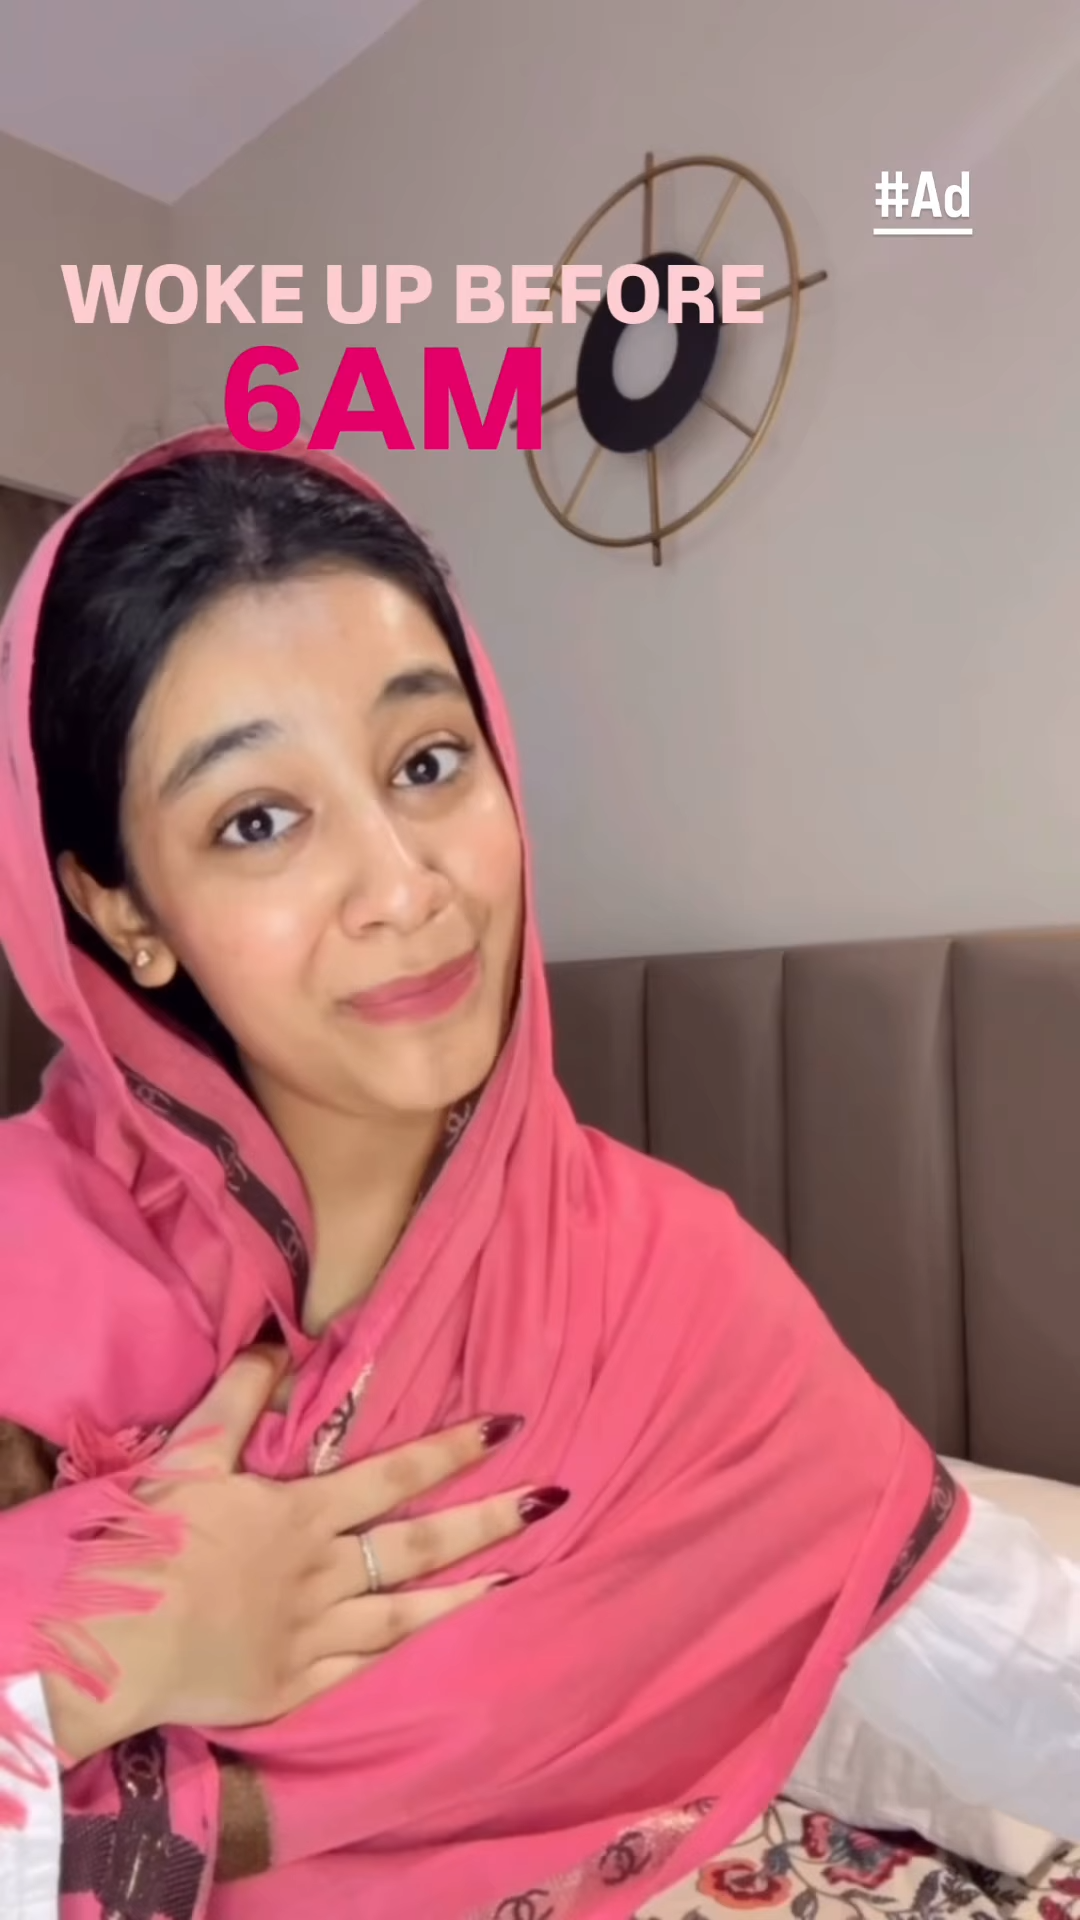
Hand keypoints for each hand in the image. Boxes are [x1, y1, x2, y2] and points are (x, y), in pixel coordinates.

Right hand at [43, 1347, 562, 1762]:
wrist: (115, 1642)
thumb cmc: (148, 1544)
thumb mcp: (189, 1457)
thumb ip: (236, 1400)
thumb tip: (275, 1344)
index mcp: (302, 1513)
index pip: (395, 1474)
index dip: (454, 1449)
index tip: (509, 1426)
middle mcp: (323, 1571)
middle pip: (420, 1543)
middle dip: (488, 1520)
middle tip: (548, 1501)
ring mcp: (314, 1634)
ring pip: (407, 1612)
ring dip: (465, 1591)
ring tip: (515, 1576)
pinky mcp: (294, 1685)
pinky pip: (364, 1666)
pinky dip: (405, 1651)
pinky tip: (436, 1641)